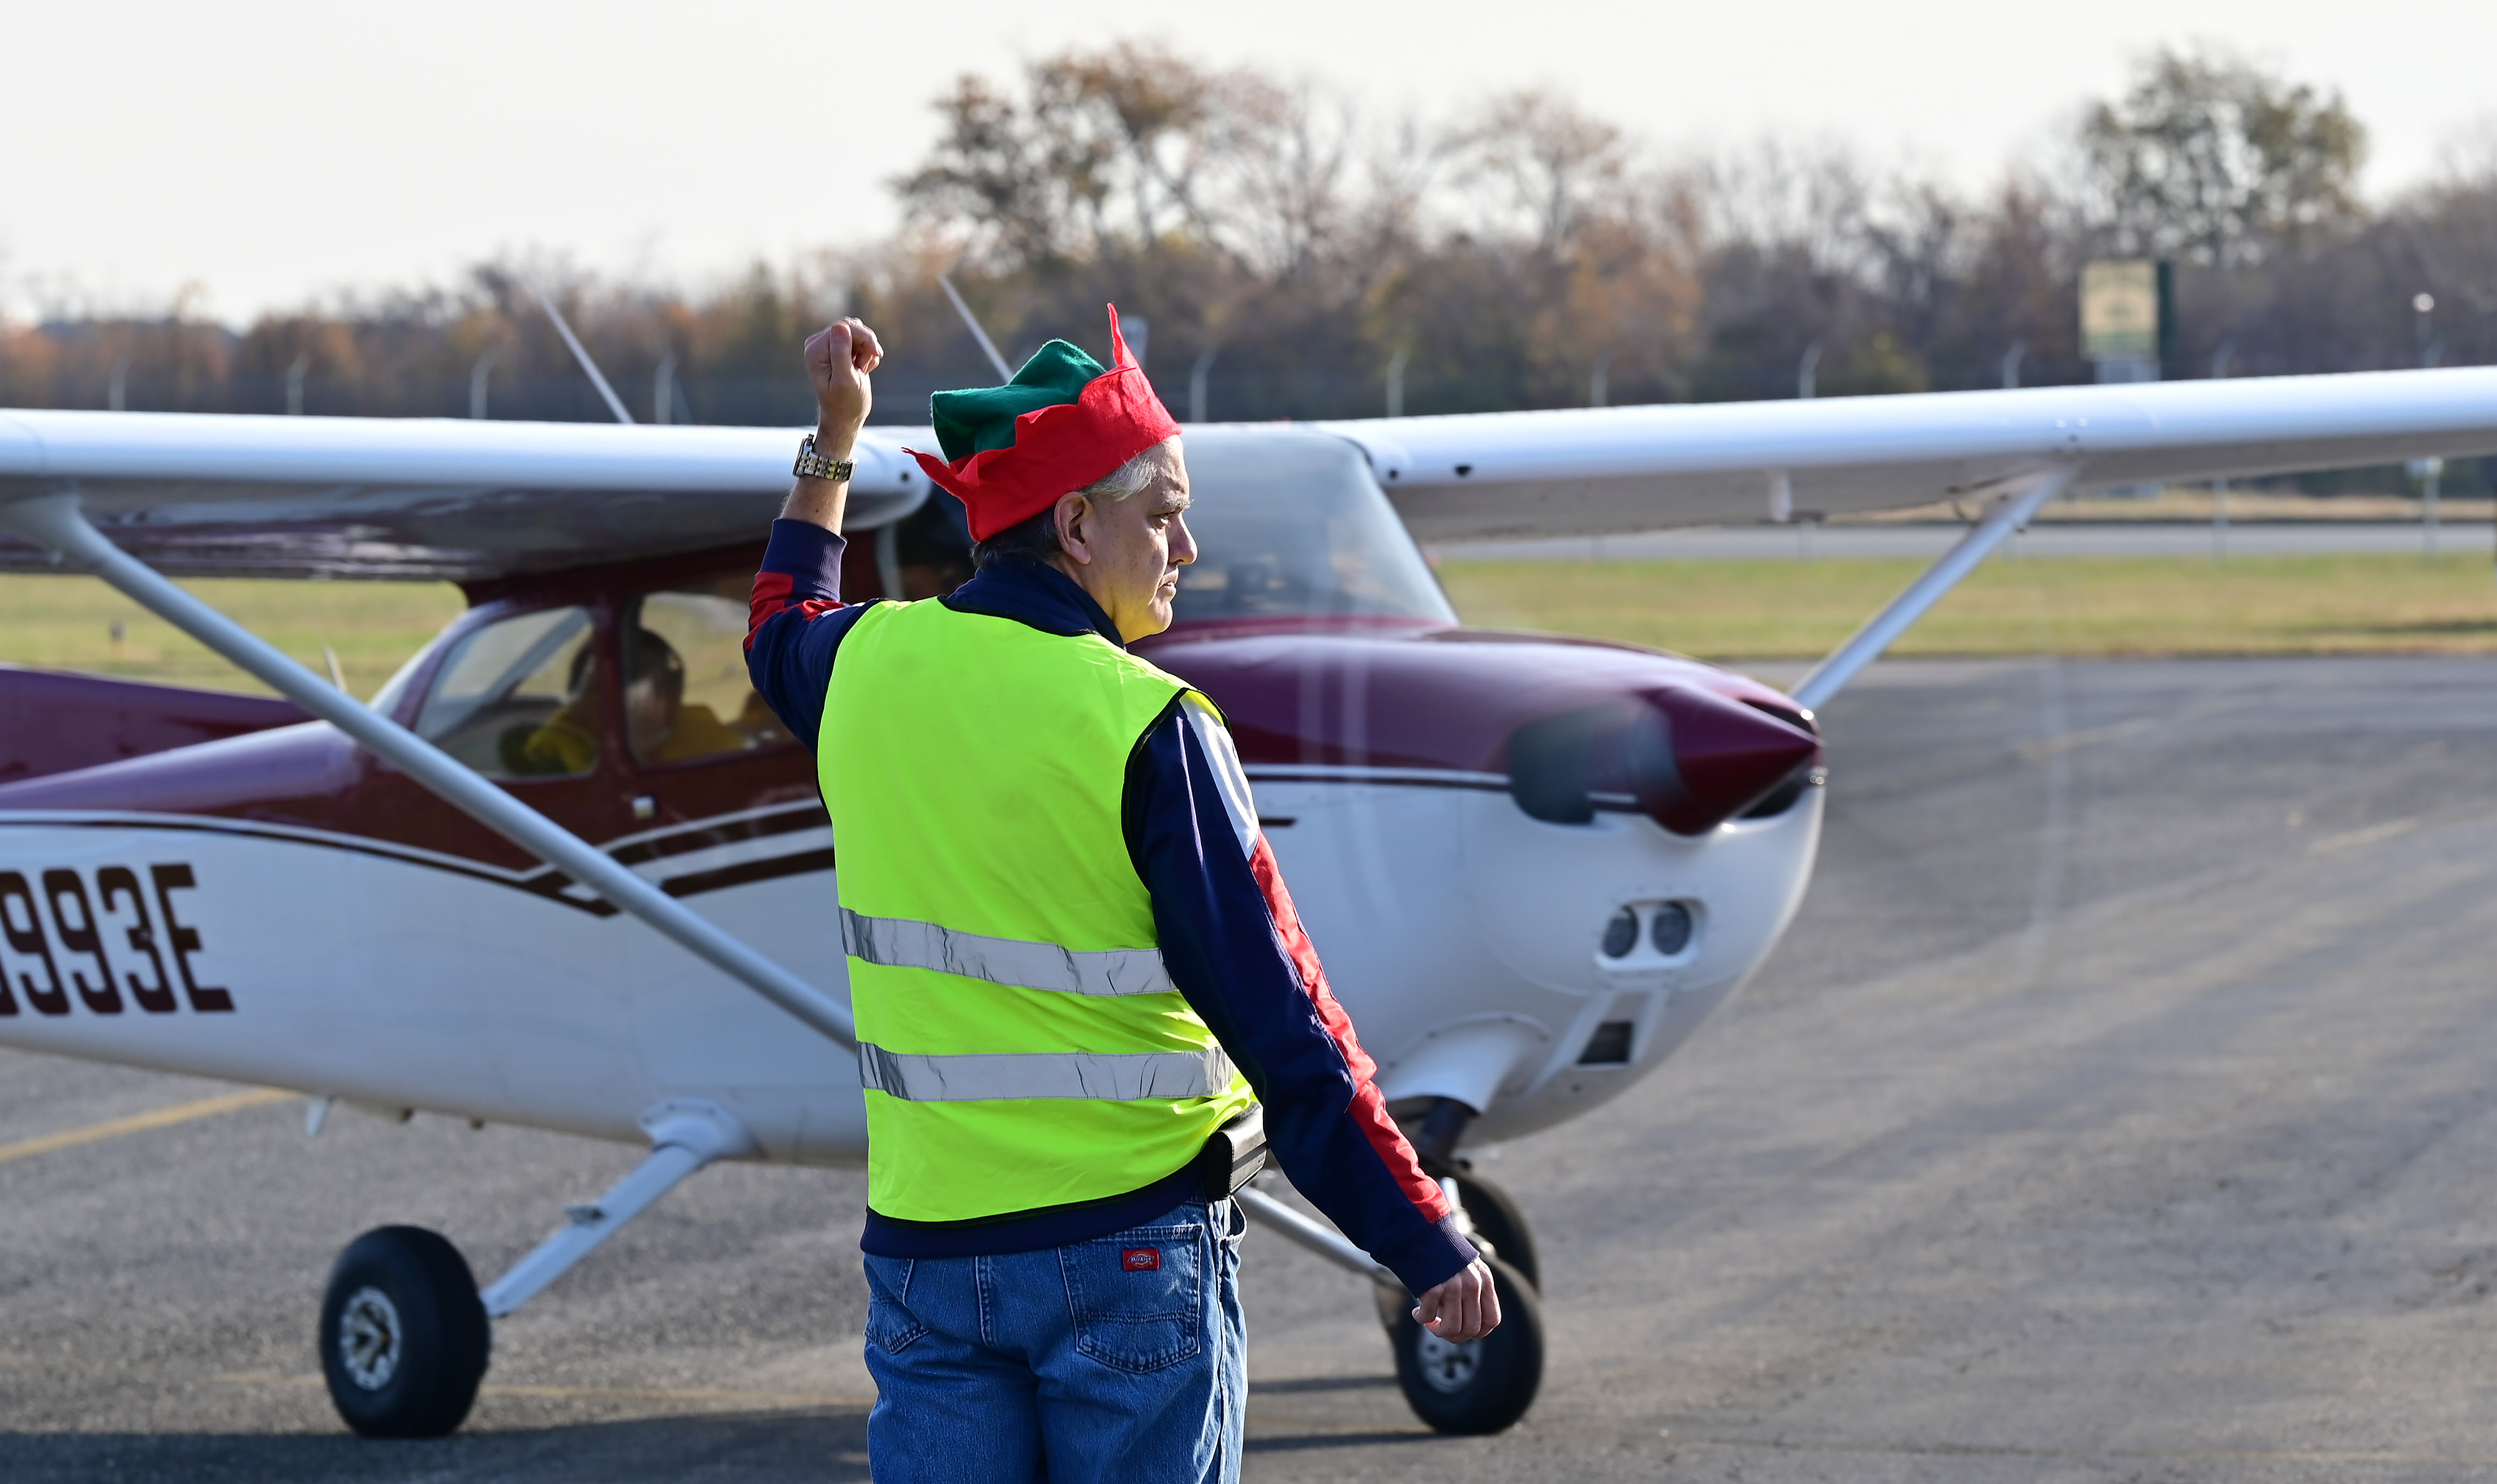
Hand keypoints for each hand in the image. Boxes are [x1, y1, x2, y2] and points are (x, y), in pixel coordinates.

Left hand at [804, 318, 882, 457]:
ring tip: (864, 368)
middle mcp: (818, 344)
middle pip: (850, 326)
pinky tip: (864, 368)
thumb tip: (841, 326)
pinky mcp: (839, 349)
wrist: (845, 417)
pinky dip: (866, 352)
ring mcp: (828, 346)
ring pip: (857, 331)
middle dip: (866, 343)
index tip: (874, 356)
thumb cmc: (845, 403)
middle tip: (869, 364)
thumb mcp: (845, 380)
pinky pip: (859, 340)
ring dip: (867, 348)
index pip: (844, 327)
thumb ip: (841, 353)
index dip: (863, 338)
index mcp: (815, 350)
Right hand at [1410, 1258, 1500, 1343]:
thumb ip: (1472, 1292)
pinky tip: (1417, 1311)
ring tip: (1428, 1322)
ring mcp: (1454, 1285)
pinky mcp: (1433, 1286)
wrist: (1422, 1229)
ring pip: (1452, 1328)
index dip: (1477, 1333)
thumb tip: (1465, 1326)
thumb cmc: (1441, 1252)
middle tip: (1440, 1328)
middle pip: (1471, 1329)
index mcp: (1484, 1280)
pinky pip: (1428, 1316)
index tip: (1462, 1330)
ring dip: (1437, 1330)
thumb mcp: (1467, 1268)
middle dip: (1455, 1337)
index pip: (1492, 1320)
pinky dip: (1421, 1318)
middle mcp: (1473, 1284)